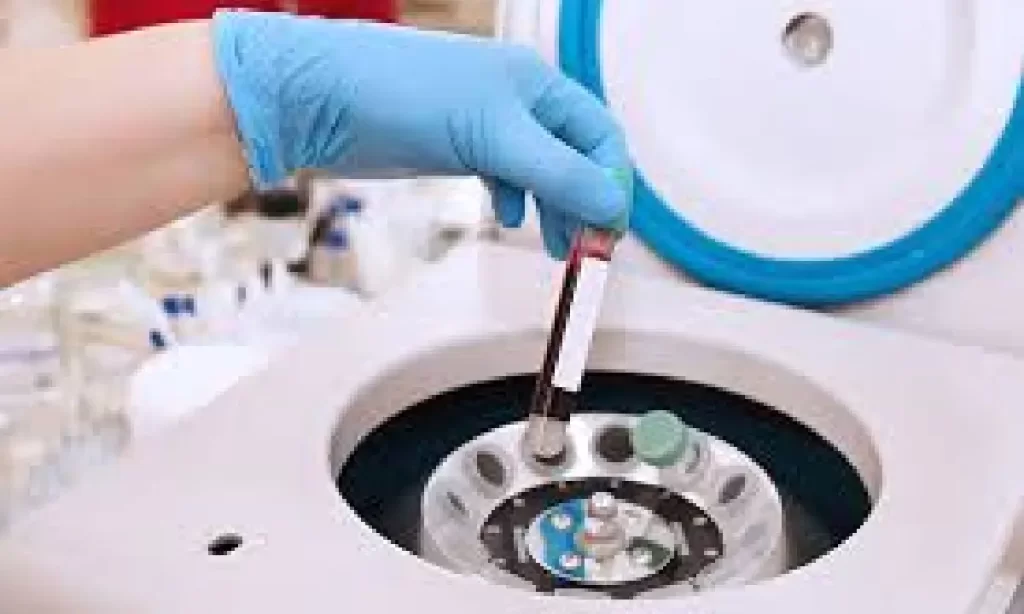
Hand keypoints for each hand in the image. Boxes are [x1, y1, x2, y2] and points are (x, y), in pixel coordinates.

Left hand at [212, 11, 631, 257]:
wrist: (318, 98)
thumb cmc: (401, 95)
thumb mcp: (492, 136)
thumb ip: (556, 173)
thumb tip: (611, 206)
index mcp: (536, 82)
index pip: (599, 135)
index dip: (610, 184)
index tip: (608, 232)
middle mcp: (516, 99)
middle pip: (573, 156)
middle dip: (583, 202)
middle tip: (585, 249)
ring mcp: (484, 122)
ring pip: (540, 169)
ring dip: (552, 207)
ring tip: (554, 246)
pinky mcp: (456, 145)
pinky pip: (504, 173)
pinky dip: (514, 198)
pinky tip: (507, 216)